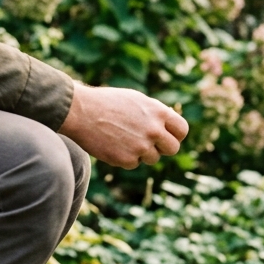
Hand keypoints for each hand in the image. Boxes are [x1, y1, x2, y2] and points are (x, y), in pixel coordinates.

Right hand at [58, 84, 188, 168]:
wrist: (80, 111)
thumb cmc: (107, 102)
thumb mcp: (136, 100)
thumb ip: (155, 113)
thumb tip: (170, 124)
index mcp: (158, 112)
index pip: (182, 130)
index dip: (176, 135)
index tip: (168, 137)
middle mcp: (154, 130)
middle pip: (173, 149)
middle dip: (163, 148)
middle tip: (149, 144)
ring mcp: (141, 147)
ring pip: (152, 158)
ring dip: (142, 153)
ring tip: (123, 139)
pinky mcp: (127, 160)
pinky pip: (134, 164)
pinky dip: (125, 157)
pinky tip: (112, 144)